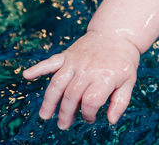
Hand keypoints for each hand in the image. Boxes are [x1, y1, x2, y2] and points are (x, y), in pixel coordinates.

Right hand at [23, 31, 139, 129]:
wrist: (118, 33)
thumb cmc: (124, 60)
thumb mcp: (130, 81)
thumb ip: (121, 102)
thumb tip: (110, 121)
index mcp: (105, 77)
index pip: (91, 101)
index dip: (88, 114)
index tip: (89, 118)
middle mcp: (88, 70)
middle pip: (72, 95)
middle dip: (66, 113)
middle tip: (64, 124)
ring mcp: (76, 61)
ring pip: (58, 83)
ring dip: (49, 101)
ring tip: (45, 115)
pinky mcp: (68, 54)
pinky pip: (51, 62)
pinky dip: (39, 68)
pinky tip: (27, 75)